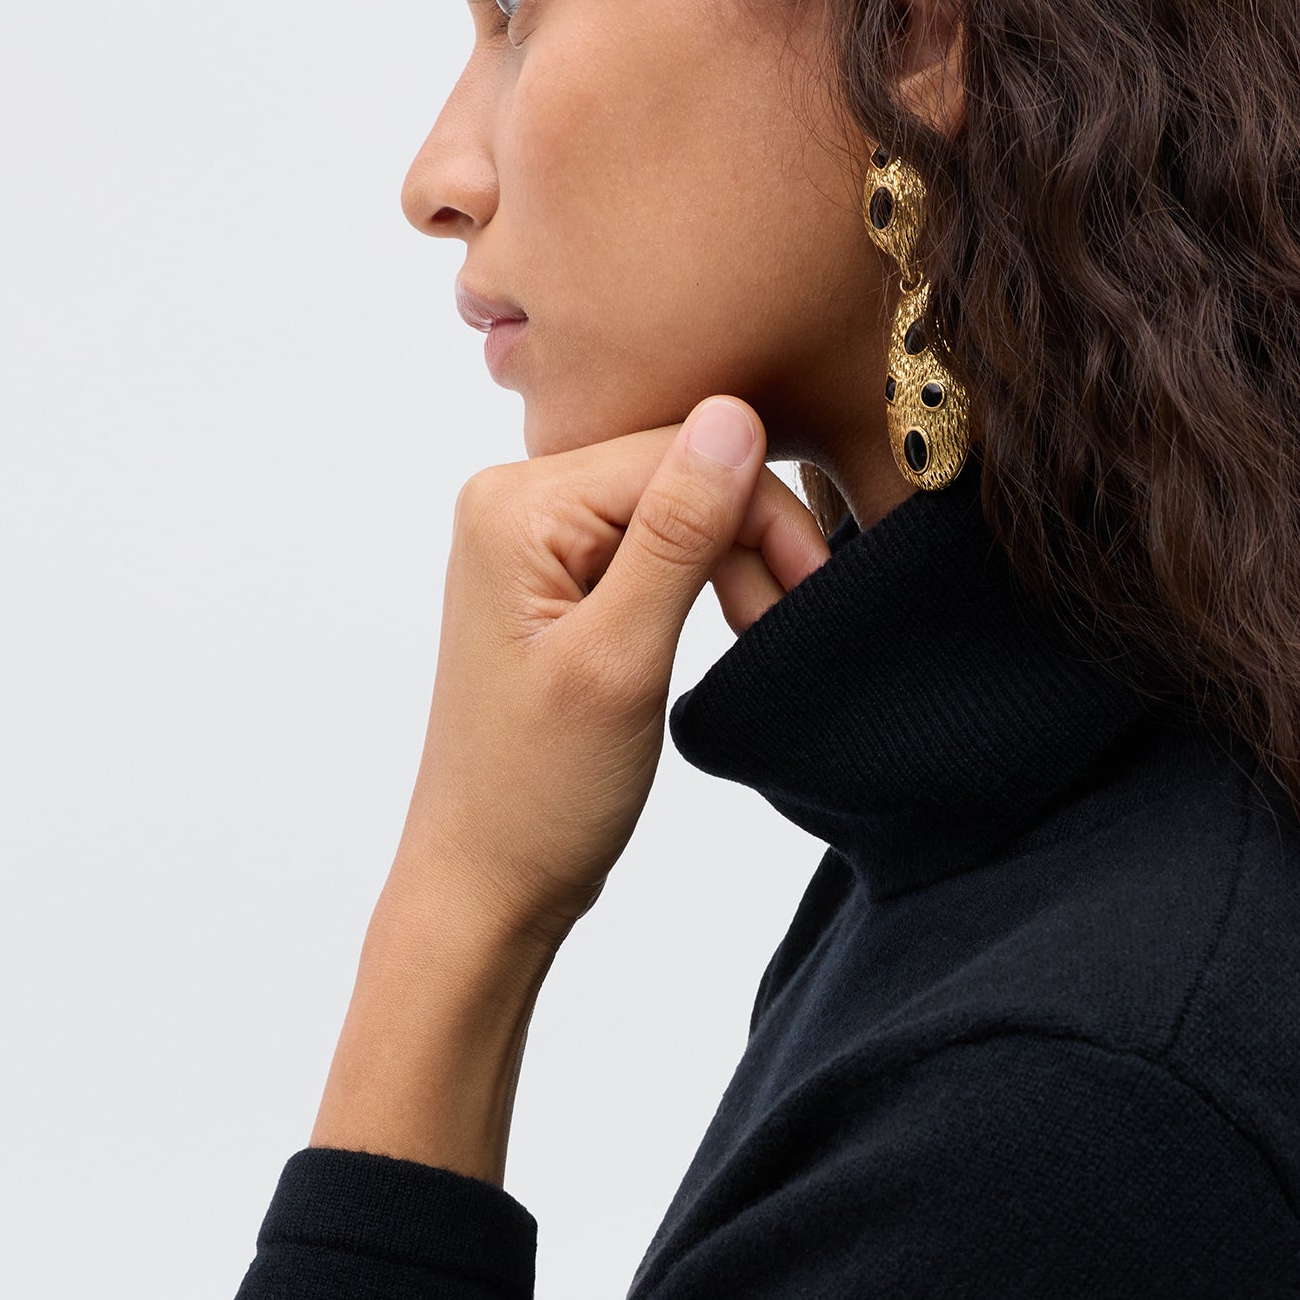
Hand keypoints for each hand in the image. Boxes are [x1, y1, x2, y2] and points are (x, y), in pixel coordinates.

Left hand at [309, 399, 829, 1181]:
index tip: (812, 586)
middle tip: (787, 621)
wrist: (486, 883)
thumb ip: (677, 533)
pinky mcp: (551, 580)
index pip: (677, 451)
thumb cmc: (541, 792)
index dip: (761, 508)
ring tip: (761, 635)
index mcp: (515, 505)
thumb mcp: (622, 658)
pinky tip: (727, 627)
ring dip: (733, 562)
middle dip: (750, 536)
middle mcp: (511, 501)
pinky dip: (700, 581)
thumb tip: (734, 415)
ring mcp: (528, 540)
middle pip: (674, 470)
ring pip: (671, 507)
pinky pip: (648, 544)